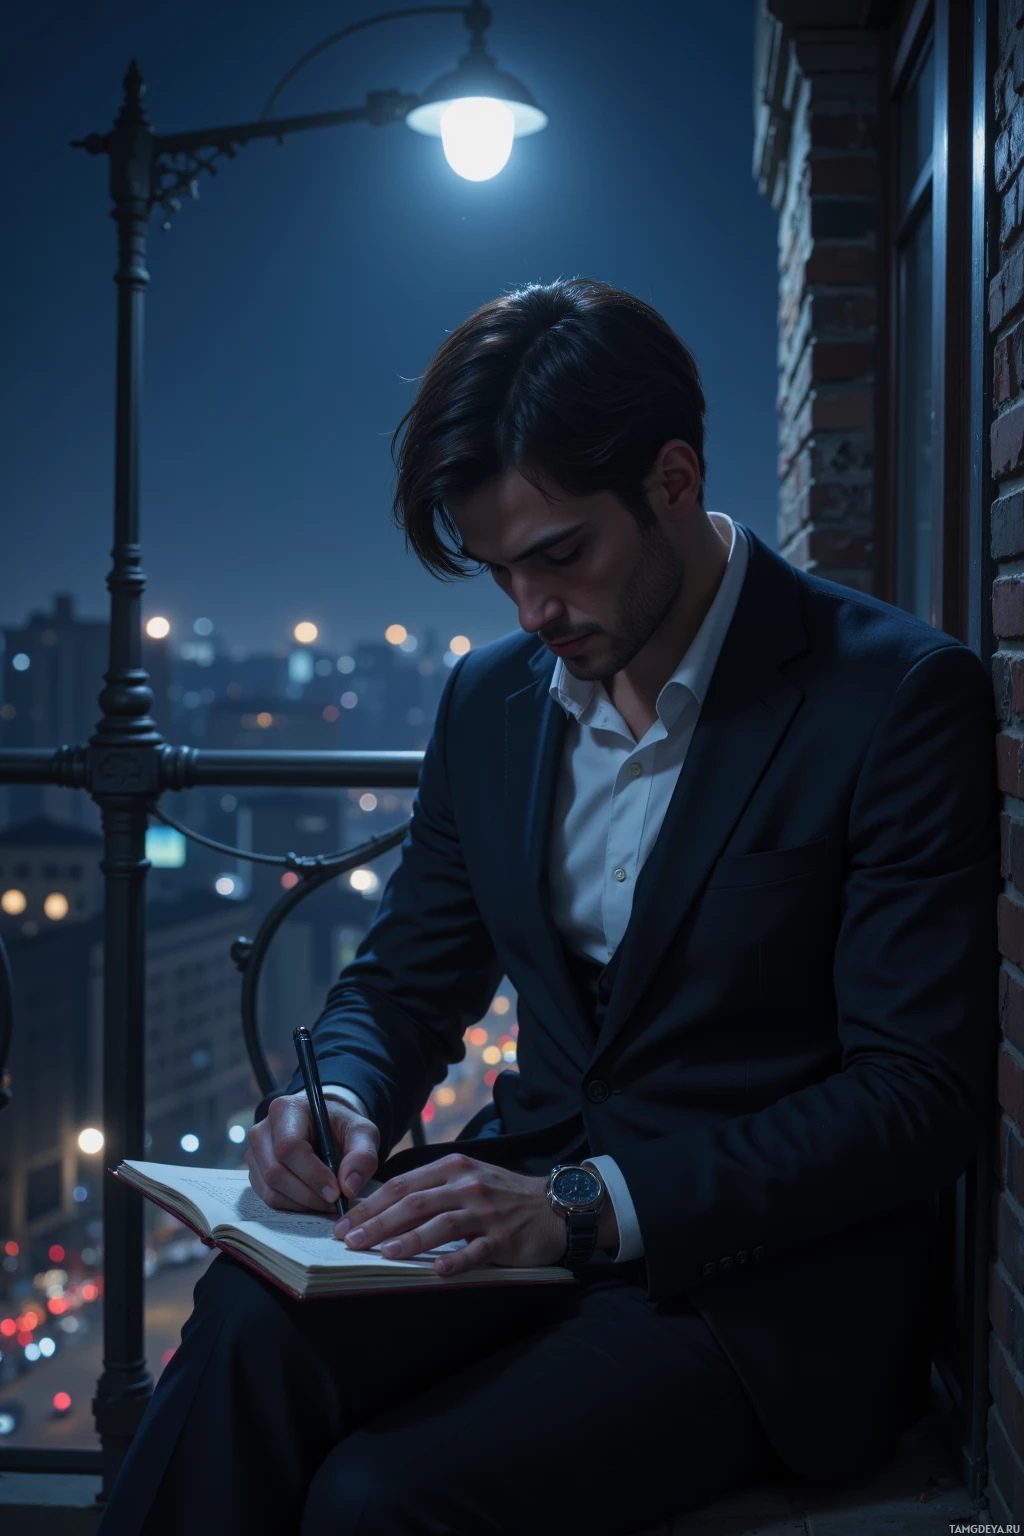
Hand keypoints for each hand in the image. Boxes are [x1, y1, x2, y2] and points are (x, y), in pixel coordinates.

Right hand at [245, 1091, 378, 1212]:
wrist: (324, 1126)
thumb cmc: (340, 1126)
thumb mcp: (362, 1132)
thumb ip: (362, 1155)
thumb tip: (349, 1186)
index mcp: (286, 1110)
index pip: (289, 1148)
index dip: (312, 1175)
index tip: (336, 1192)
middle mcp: (262, 1130)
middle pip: (276, 1172)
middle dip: (308, 1194)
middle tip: (335, 1202)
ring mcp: (255, 1153)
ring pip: (270, 1189)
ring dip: (301, 1203)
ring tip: (327, 1201)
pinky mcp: (255, 1172)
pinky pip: (268, 1197)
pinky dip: (292, 1205)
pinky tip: (313, 1199)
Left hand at [332, 1153, 566, 1275]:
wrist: (555, 1205)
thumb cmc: (503, 1194)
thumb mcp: (467, 1177)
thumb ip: (432, 1187)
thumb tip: (384, 1206)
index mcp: (453, 1168)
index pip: (403, 1184)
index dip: (371, 1204)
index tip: (345, 1223)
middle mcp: (467, 1185)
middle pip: (415, 1203)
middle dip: (379, 1223)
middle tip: (351, 1242)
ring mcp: (486, 1211)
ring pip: (442, 1224)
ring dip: (410, 1240)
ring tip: (384, 1254)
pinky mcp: (504, 1238)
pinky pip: (477, 1250)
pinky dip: (456, 1260)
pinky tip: (437, 1270)